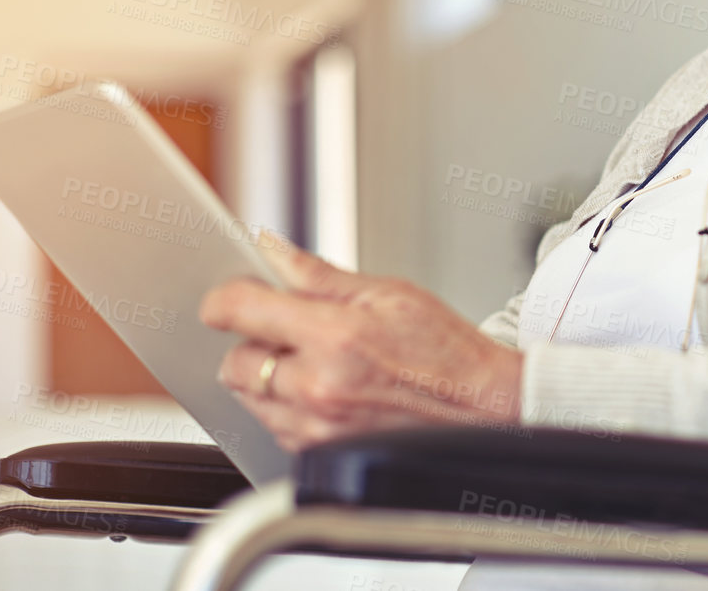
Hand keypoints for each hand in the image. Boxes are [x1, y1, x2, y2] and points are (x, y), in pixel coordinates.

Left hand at [200, 244, 523, 451]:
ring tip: (316, 363)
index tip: (225, 297)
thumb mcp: (390, 294)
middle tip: (287, 330)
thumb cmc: (448, 355)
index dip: (223, 298)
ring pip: (250, 399)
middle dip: (252, 342)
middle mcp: (319, 388)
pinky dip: (286, 408)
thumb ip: (320, 276)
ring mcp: (317, 428)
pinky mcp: (320, 456)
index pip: (240, 310)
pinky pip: (274, 428)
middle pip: (235, 362)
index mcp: (336, 337)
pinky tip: (324, 391)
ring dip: (269, 377)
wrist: (484, 410)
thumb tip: (274, 252)